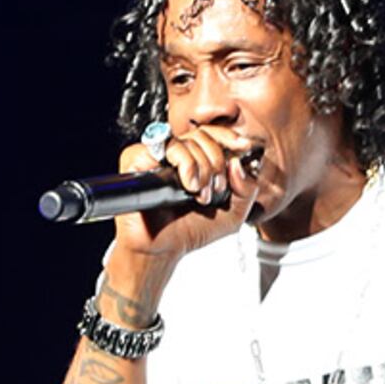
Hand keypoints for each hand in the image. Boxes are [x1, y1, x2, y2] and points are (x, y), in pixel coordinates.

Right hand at [109, 125, 261, 262]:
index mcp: (196, 161)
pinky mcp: (137, 160)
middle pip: (201, 135)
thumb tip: (238, 165)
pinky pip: (162, 147)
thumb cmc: (189, 231)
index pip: (212, 134)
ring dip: (201, 168)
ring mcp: (156, 157)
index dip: (228, 137)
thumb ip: (247, 191)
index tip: (244, 146)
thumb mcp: (233, 215)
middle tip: (215, 188)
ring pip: (185, 142)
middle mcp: (176, 157)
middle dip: (216, 162)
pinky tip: (187, 186)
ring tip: (199, 194)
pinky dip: (184, 165)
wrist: (163, 249)